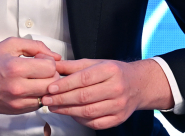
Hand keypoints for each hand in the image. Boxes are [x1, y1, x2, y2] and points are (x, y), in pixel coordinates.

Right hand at [0, 37, 61, 112]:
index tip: (41, 59)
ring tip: (34, 78)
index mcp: (16, 68)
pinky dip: (37, 96)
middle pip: (52, 84)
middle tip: (40, 69)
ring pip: (47, 96)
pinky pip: (38, 104)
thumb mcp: (10, 45)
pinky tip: (27, 87)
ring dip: (45, 86)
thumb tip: (54, 55)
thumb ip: (35, 46)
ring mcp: (17, 102)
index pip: (50, 68)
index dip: (49, 61)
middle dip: (50, 74)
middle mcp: (18, 88)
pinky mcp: (16, 111)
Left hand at [40, 58, 172, 129]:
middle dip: (62, 99)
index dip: (65, 85)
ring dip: (67, 111)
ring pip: (88, 112)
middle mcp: (116, 88)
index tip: (50, 87)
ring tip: (54, 107)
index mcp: (110, 70)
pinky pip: (96, 123)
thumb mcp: (96, 62)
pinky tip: (71, 114)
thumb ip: (73, 65)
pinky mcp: (118, 118)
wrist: (137, 85)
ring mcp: (119, 105)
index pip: (83, 79)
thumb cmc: (115, 72)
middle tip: (47, 99)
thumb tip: (53, 66)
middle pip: (84, 97)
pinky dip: (80, 121)